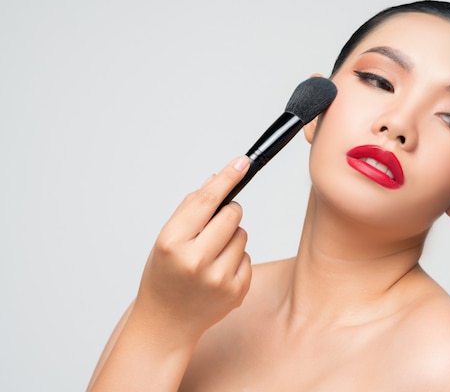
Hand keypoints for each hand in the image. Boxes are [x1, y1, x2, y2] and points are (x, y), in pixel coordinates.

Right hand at [134, 156, 252, 339]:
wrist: (165, 324)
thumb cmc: (164, 276)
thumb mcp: (166, 239)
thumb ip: (190, 209)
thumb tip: (215, 180)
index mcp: (172, 243)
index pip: (206, 201)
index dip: (227, 177)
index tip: (242, 162)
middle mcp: (196, 260)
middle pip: (233, 214)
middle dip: (228, 213)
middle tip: (214, 226)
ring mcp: (218, 278)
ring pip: (243, 235)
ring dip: (231, 238)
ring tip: (210, 257)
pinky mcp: (236, 291)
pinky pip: (248, 257)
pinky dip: (236, 259)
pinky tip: (217, 274)